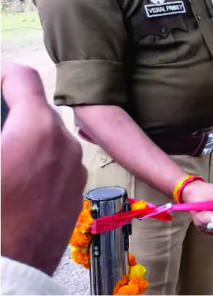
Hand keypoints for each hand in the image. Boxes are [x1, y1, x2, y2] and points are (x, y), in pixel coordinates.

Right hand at [1, 62, 86, 274]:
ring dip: (21, 133)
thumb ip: (0, 124)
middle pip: (35, 108)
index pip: (22, 78)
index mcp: (37, 129)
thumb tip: (5, 125)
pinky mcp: (73, 194)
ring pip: (46, 136)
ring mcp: (74, 170)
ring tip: (3, 145)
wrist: (10, 273)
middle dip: (8, 106)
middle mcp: (64, 144)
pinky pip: (54, 162)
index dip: (0, 71)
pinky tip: (11, 174)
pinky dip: (33, 158)